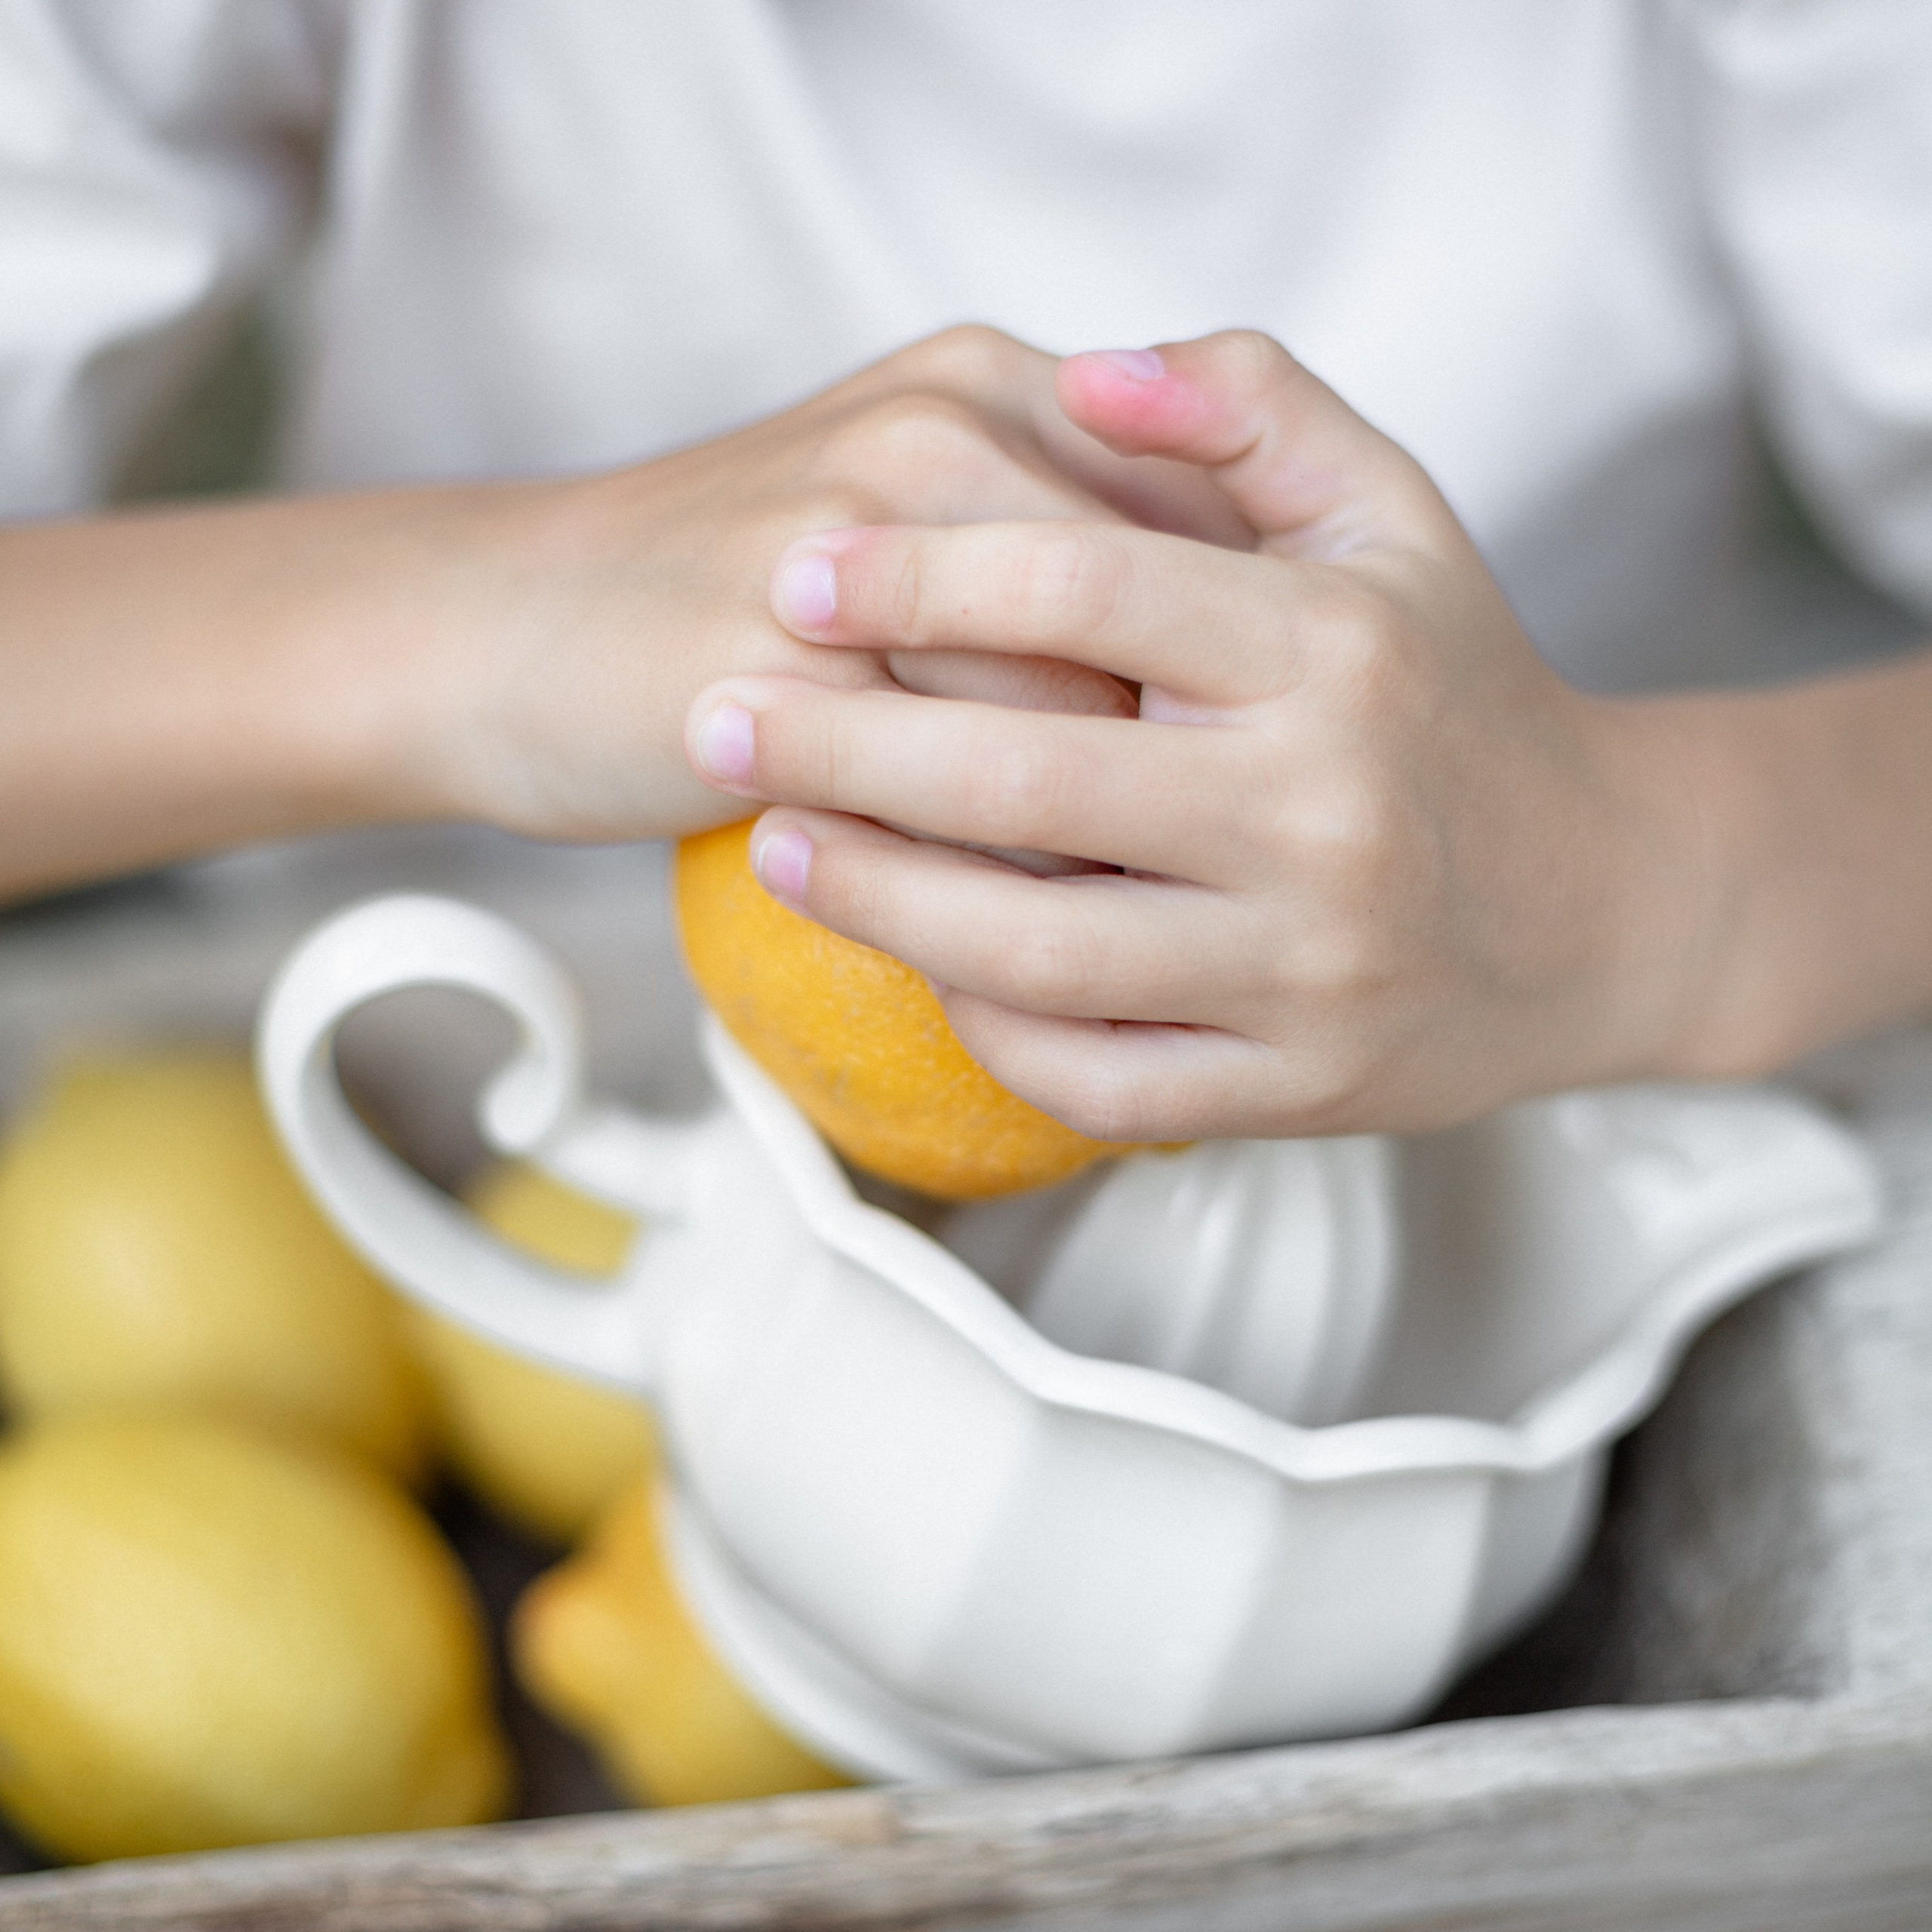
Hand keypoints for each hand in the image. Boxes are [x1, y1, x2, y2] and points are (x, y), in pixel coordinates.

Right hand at [392, 327, 1248, 840]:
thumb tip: (1217, 669)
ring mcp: (855, 550)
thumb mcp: (901, 517)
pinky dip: (1003, 866)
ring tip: (1104, 886)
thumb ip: (1050, 544)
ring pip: (1075, 713)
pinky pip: (960, 794)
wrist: (503, 625)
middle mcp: (936, 437)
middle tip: (1197, 847)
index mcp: (986, 385)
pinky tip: (993, 899)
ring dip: (1107, 820)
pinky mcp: (780, 675)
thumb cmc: (724, 592)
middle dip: (1189, 749)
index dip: (1238, 659)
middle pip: (1158, 622)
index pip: (1202, 517)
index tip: (1239, 757)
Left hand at [682, 332, 1715, 1137]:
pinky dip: (986, 1031)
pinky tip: (917, 965)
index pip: (1087, 592)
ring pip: (1037, 954)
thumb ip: (1253, 410)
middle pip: (1024, 781)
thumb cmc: (1456, 694)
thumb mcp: (1395, 518)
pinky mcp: (1297, 1090)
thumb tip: (1085, 368)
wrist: (1603, 906)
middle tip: (713, 717)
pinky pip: (1100, 1080)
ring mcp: (1308, 971)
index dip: (918, 577)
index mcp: (1335, 654)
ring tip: (771, 842)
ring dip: (876, 900)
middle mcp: (1323, 816)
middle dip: (836, 746)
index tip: (797, 572)